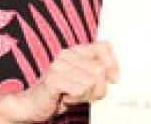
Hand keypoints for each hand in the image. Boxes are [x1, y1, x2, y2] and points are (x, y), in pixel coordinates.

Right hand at [2, 41, 118, 122]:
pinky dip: (76, 98)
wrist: (35, 103)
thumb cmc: (63, 91)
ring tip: (73, 95)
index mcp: (77, 50)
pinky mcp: (53, 78)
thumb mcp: (87, 81)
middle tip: (85, 93)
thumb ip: (101, 74)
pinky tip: (66, 97)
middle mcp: (68, 53)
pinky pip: (80, 89)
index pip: (104, 47)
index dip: (113, 65)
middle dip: (97, 88)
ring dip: (85, 95)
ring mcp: (59, 64)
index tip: (113, 80)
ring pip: (91, 81)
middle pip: (99, 70)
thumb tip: (115, 78)